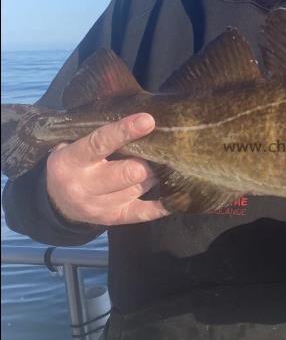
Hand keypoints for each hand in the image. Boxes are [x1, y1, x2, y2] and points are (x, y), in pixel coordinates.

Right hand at [46, 113, 169, 225]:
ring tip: (154, 166)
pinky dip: (162, 204)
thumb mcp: (74, 144)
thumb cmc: (73, 162)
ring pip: (139, 187)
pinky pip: (144, 213)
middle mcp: (84, 185)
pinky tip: (175, 195)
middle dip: (147, 160)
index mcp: (72, 160)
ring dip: (152, 175)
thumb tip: (141, 121)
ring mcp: (99, 205)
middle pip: (129, 172)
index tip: (148, 121)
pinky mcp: (113, 218)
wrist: (57, 201)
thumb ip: (101, 135)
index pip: (100, 143)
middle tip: (154, 151)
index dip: (125, 131)